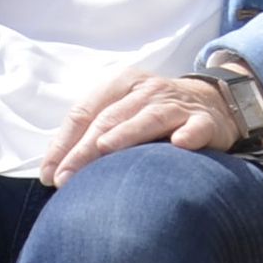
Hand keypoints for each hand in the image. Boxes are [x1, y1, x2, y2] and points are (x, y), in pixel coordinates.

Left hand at [35, 67, 239, 185]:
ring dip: (126, 134)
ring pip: (148, 118)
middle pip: (109, 119)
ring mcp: (176, 104)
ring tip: (105, 150)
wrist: (213, 102)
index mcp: (120, 84)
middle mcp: (146, 91)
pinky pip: (195, 127)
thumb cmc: (154, 114)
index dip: (64, 143)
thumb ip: (90, 136)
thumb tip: (53, 172)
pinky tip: (179, 144)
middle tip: (66, 179)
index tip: (49, 174)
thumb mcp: (122, 113)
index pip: (84, 112)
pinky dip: (188, 134)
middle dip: (84, 150)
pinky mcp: (204, 121)